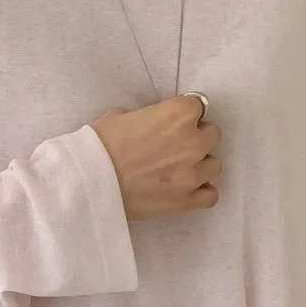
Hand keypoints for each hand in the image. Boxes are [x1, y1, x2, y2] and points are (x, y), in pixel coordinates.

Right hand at [92, 96, 221, 221]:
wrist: (91, 182)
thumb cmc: (101, 144)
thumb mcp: (122, 115)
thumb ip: (150, 116)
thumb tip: (154, 124)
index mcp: (179, 113)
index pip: (198, 105)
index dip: (184, 115)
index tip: (172, 123)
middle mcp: (193, 141)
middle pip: (212, 135)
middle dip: (196, 138)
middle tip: (174, 147)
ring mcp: (193, 173)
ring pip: (214, 165)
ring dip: (200, 165)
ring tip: (179, 170)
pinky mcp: (187, 200)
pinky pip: (211, 195)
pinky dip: (202, 191)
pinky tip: (186, 190)